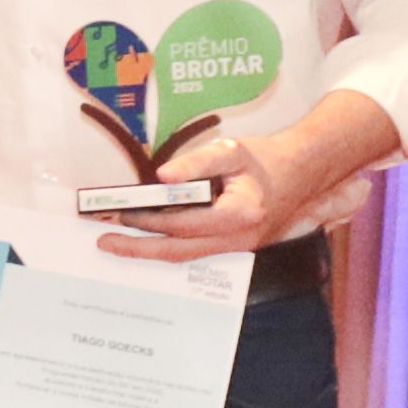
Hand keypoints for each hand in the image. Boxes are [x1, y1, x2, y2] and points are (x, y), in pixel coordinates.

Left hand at [90, 118, 293, 262]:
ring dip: (151, 251)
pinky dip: (170, 247)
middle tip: (105, 240)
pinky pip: (197, 253)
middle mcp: (240, 238)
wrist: (302, 172)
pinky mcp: (236, 248)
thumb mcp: (232, 150)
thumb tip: (162, 178)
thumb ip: (196, 163)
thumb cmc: (266, 159)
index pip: (183, 224)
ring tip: (118, 242)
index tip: (121, 212)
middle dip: (139, 248)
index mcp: (240, 214)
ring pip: (187, 256)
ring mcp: (239, 248)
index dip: (149, 220)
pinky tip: (148, 240)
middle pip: (180, 251)